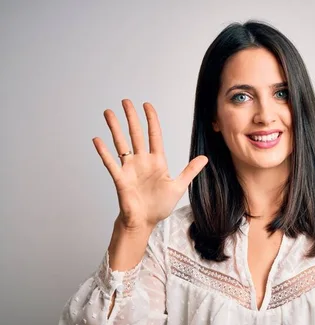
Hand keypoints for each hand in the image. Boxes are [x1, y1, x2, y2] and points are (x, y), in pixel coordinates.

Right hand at [92, 99, 207, 230]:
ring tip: (108, 113)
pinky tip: (97, 139)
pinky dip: (104, 151)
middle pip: (136, 135)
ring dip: (115, 128)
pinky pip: (111, 163)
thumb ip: (190, 170)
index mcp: (157, 161)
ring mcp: (130, 168)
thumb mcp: (179, 186)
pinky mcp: (120, 179)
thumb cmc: (159, 206)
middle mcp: (142, 161)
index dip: (151, 120)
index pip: (154, 135)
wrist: (145, 222)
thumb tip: (205, 158)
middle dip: (131, 118)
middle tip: (126, 101)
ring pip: (121, 144)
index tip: (147, 105)